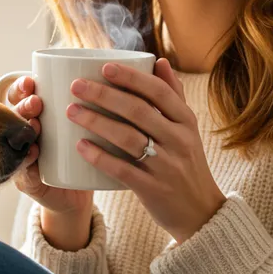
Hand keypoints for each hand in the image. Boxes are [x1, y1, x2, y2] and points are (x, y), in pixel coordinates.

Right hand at [5, 76, 93, 216]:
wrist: (81, 188)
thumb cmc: (85, 147)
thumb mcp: (89, 120)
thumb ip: (95, 99)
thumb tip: (117, 68)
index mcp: (35, 114)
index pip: (21, 95)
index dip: (22, 87)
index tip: (32, 80)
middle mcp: (23, 133)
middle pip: (15, 114)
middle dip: (24, 106)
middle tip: (37, 103)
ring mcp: (23, 157)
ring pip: (17, 140)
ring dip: (23, 130)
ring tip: (35, 125)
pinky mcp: (29, 181)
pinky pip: (24, 173)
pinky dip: (28, 164)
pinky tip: (33, 155)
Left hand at [66, 58, 225, 242]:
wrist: (201, 212)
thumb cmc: (187, 163)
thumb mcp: (188, 129)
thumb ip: (174, 95)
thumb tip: (160, 61)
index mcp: (186, 121)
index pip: (158, 92)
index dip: (131, 78)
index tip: (104, 67)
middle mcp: (179, 140)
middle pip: (138, 111)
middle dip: (104, 95)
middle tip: (76, 86)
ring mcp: (166, 166)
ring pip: (128, 138)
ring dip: (96, 122)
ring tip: (71, 111)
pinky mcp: (152, 189)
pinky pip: (123, 170)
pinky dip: (100, 157)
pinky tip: (80, 146)